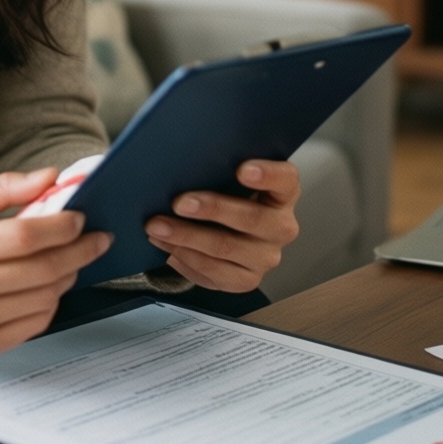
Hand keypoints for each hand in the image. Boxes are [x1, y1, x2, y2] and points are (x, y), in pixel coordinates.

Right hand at [0, 169, 111, 361]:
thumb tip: (50, 178)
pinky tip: (46, 285)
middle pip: (38, 271)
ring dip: (66, 277)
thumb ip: (3, 188)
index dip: (59, 227)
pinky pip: (32, 326)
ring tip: (70, 258)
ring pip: (41, 300)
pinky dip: (49, 303)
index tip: (80, 218)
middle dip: (77, 252)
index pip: (21, 238)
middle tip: (95, 238)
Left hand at [144, 159, 300, 293]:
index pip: (285, 180)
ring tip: (157, 226)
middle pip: (252, 218)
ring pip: (226, 247)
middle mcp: (281, 226)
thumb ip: (217, 169)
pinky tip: (165, 245)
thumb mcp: (227, 177)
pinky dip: (185, 256)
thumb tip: (179, 163)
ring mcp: (267, 257)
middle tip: (179, 202)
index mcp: (283, 193)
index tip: (242, 169)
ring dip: (186, 236)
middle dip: (211, 208)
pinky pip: (214, 271)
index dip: (267, 174)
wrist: (227, 232)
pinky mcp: (248, 280)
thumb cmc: (225, 193)